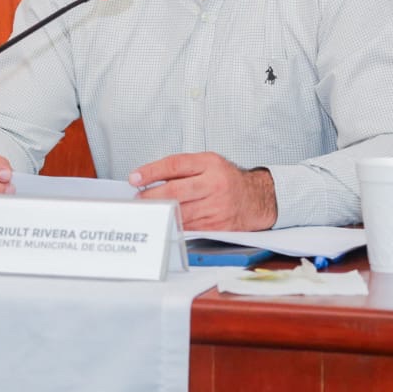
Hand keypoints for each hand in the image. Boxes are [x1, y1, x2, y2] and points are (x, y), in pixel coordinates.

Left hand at [132, 152, 276, 230]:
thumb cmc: (227, 179)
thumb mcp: (209, 163)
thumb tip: (151, 179)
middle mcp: (215, 185)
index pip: (175, 165)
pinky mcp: (218, 227)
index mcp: (211, 164)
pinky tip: (166, 223)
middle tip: (138, 200)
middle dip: (151, 197)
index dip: (152, 171)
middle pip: (175, 191)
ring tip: (148, 212)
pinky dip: (174, 226)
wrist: (257, 198)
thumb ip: (184, 168)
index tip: (135, 178)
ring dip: (160, 213)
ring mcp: (217, 207)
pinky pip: (190, 228)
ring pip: (180, 213)